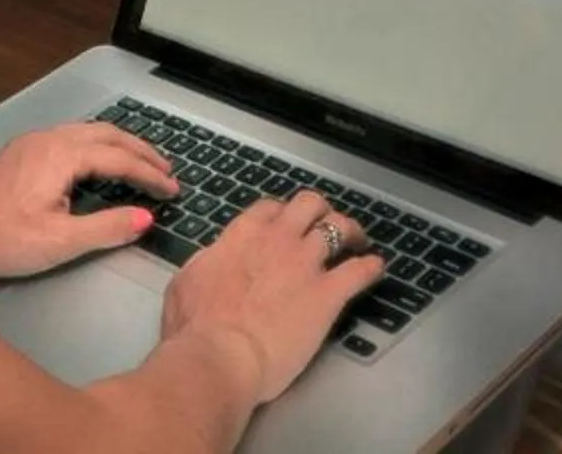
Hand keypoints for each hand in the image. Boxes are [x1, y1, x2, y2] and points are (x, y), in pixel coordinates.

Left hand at [0, 121, 176, 278]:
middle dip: (142, 152)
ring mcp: (34, 141)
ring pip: (90, 132)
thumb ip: (107, 228)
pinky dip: (100, 147)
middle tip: (167, 172)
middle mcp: (50, 138)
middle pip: (108, 134)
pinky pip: (73, 137)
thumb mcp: (60, 242)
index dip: (150, 174)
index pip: (119, 158)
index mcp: (62, 154)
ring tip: (143, 166)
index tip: (174, 190)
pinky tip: (104, 164)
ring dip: (121, 146)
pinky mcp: (24, 151)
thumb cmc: (4, 241)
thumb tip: (147, 217)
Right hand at [161, 189, 386, 403]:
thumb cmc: (194, 328)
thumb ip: (208, 264)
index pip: (270, 208)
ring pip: (339, 227)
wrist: (218, 356)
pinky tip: (376, 268)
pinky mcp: (329, 294)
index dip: (282, 215)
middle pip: (310, 204)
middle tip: (325, 225)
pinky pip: (360, 270)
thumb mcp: (185, 284)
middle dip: (320, 211)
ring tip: (358, 241)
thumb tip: (214, 262)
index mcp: (242, 236)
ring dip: (351, 231)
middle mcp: (279, 240)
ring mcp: (306, 264)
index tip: (286, 226)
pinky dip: (371, 267)